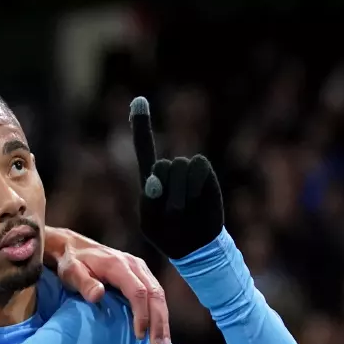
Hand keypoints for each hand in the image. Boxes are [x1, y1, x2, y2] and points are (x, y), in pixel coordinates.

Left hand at [45, 227, 170, 343]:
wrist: (74, 247)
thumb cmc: (72, 263)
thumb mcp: (72, 272)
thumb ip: (84, 283)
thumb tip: (98, 295)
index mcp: (119, 266)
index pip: (138, 292)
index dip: (142, 315)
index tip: (140, 335)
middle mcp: (135, 265)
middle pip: (155, 294)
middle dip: (159, 321)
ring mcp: (140, 268)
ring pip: (159, 294)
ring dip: (163, 319)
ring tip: (163, 343)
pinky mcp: (141, 273)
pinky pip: (155, 292)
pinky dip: (159, 311)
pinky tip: (159, 328)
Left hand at [129, 96, 224, 259]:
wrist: (196, 244)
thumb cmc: (169, 235)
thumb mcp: (151, 225)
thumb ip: (149, 203)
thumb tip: (154, 181)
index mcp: (150, 180)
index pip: (144, 148)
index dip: (142, 124)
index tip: (139, 99)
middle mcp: (168, 170)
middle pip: (161, 167)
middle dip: (165, 191)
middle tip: (171, 213)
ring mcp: (187, 170)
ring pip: (178, 167)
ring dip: (180, 194)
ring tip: (184, 210)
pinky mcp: (204, 172)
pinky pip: (198, 167)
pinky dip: (196, 187)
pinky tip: (197, 201)